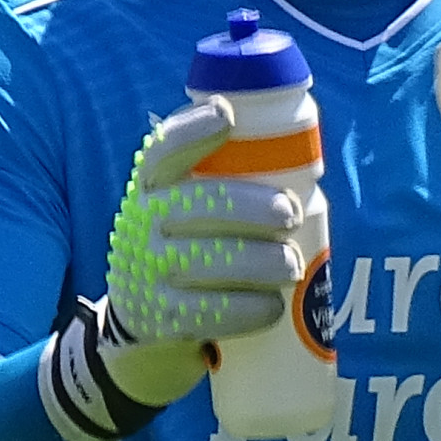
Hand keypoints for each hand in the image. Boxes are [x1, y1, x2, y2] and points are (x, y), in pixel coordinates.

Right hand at [40, 96, 304, 440]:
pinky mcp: (157, 318)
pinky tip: (271, 307)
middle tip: (290, 214)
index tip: (226, 115)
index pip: (163, 149)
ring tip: (292, 266)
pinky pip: (206, 312)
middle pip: (197, 203)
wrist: (146, 325)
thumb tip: (300, 155)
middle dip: (251, 206)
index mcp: (152, 187)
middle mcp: (140, 223)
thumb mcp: (187, 212)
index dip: (192, 130)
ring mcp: (144, 271)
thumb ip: (223, 184)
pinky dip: (246, 309)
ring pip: (205, 258)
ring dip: (258, 261)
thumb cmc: (190, 250)